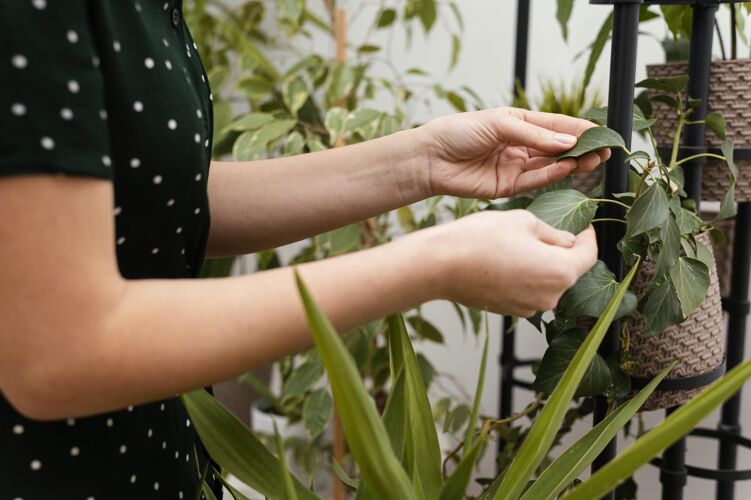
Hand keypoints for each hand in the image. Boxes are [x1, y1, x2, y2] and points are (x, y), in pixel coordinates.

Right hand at [418, 210, 597, 316]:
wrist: (441, 265)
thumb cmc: (479, 240)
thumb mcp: (523, 221)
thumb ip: (552, 233)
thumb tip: (565, 240)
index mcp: (560, 271)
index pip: (588, 255)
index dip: (589, 237)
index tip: (584, 226)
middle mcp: (549, 296)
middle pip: (567, 270)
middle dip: (561, 251)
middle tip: (544, 230)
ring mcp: (529, 307)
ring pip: (546, 281)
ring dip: (540, 264)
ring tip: (518, 244)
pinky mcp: (510, 310)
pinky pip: (527, 291)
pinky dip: (523, 276)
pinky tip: (504, 259)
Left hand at [421, 107, 610, 197]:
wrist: (429, 158)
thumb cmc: (457, 132)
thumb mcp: (499, 124)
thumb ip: (534, 135)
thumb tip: (568, 143)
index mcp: (518, 124)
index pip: (555, 127)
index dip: (578, 130)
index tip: (601, 133)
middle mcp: (519, 146)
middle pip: (557, 149)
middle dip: (581, 149)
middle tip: (603, 151)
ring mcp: (514, 167)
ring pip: (550, 166)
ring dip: (572, 164)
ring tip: (592, 159)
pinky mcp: (507, 187)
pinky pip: (535, 181)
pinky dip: (552, 176)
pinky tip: (567, 168)